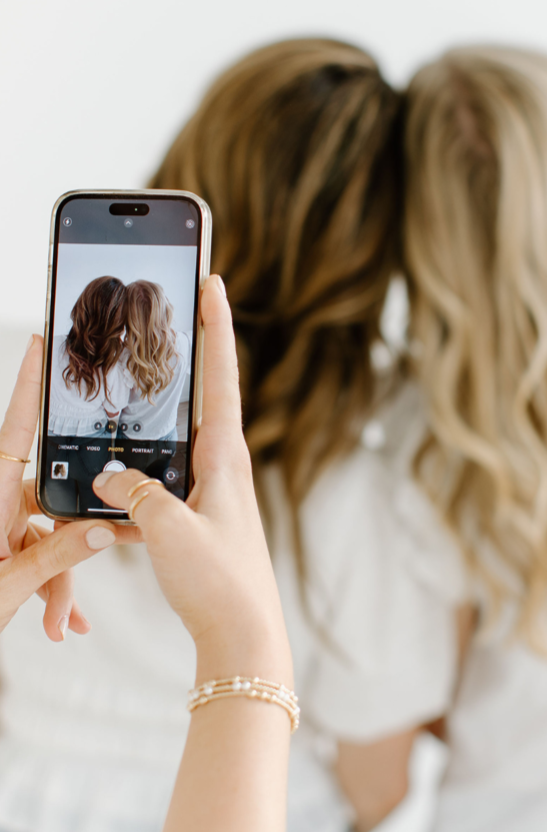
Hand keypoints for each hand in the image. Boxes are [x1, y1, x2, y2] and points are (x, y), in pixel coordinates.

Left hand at [0, 336, 135, 639]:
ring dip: (60, 583)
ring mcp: (5, 526)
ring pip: (54, 536)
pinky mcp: (11, 546)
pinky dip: (53, 589)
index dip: (30, 385)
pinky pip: (45, 555)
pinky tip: (60, 621)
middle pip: (53, 502)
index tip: (41, 343)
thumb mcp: (6, 587)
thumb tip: (103, 531)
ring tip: (58, 622)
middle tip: (81, 586)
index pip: (16, 429)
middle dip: (70, 551)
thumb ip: (58, 558)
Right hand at [93, 275, 292, 686]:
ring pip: (168, 447)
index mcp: (225, 457)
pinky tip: (103, 500)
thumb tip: (107, 474)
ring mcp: (208, 492)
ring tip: (117, 411)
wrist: (243, 636)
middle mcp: (221, 467)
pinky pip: (156, 489)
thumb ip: (134, 494)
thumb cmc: (220, 583)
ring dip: (145, 433)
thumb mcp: (169, 532)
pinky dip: (132, 488)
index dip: (215, 325)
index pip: (221, 374)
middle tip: (162, 320)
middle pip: (197, 398)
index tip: (212, 279)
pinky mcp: (194, 518)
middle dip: (181, 359)